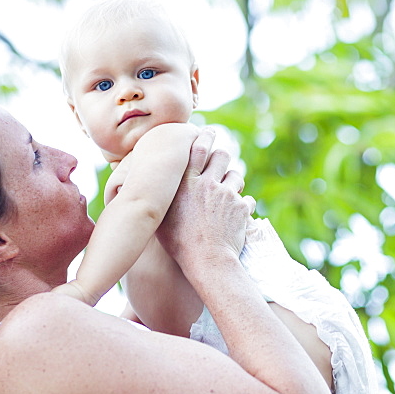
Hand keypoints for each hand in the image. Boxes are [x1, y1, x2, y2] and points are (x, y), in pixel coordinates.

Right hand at [156, 128, 254, 271]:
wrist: (206, 261)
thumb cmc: (178, 243)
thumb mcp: (161, 218)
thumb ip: (159, 199)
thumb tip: (147, 191)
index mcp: (187, 183)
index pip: (198, 149)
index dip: (204, 137)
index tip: (207, 132)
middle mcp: (208, 184)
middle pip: (221, 155)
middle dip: (222, 156)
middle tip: (220, 161)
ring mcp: (227, 195)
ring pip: (236, 175)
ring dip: (233, 180)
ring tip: (228, 190)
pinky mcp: (242, 208)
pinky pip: (246, 199)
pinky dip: (243, 205)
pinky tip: (237, 213)